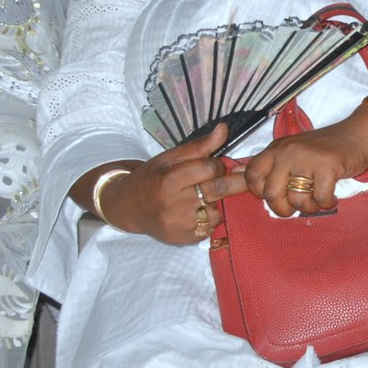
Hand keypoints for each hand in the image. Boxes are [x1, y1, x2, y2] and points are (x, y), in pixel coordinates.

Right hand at [88, 124, 246, 244]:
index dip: (217, 165)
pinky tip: (194, 214)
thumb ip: (199, 146)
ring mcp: (178, 224)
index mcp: (170, 179)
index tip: (215, 166)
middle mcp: (174, 203)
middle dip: (235, 182)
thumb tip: (224, 129)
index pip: (210, 168)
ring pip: (216, 211)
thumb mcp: (170, 158)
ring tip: (202, 199)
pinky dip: (207, 220)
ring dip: (217, 204)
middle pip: (218, 190)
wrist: (126, 207)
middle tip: (241, 177)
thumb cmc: (151, 179)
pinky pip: (209, 229)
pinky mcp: (182, 239)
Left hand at [241, 113, 367, 217]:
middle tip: (295, 208)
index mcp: (276, 148)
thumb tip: (234, 173)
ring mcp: (307, 158)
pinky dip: (327, 203)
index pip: (252, 175)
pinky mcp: (328, 165)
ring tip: (317, 202)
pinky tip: (332, 198)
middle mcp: (288, 151)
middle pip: (272, 193)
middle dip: (283, 208)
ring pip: (297, 198)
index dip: (261, 192)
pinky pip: (320, 197)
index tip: (278, 194)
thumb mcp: (292, 151)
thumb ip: (267, 164)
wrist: (359, 134)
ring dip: (309, 207)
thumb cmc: (325, 147)